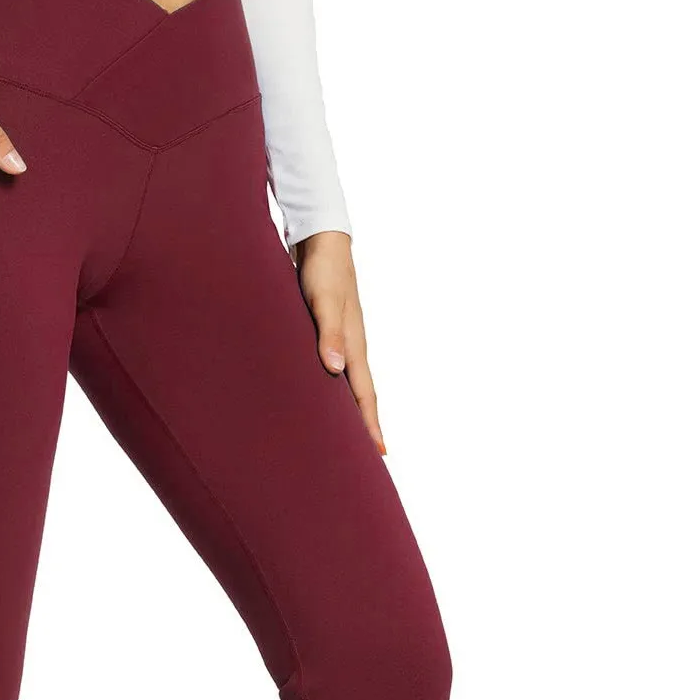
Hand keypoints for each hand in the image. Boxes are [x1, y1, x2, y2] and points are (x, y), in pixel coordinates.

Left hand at [294, 231, 383, 455]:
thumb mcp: (321, 302)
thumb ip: (327, 334)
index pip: (364, 394)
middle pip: (361, 396)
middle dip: (366, 426)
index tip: (378, 453)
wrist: (322, 241)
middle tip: (368, 458)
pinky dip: (336, 390)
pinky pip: (337, 371)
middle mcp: (352, 347)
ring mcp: (342, 340)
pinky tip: (328, 398)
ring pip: (350, 385)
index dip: (369, 424)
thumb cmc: (322, 270)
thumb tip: (335, 370)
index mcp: (354, 345)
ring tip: (350, 437)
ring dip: (351, 411)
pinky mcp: (328, 333)